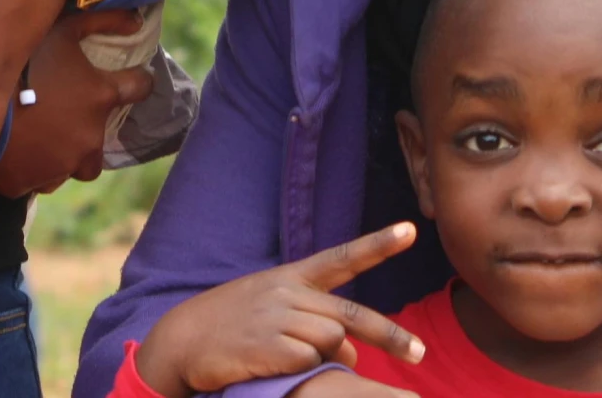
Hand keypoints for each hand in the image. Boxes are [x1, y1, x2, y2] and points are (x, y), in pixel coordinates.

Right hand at [0, 7, 152, 197]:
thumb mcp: (63, 28)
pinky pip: (37, 180)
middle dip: (90, 133)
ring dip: (62, 154)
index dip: (136, 81)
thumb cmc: (22, 58)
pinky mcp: (29, 182)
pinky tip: (16, 151)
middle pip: (101, 144)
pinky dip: (31, 170)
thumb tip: (137, 21)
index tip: (129, 79)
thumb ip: (104, 20)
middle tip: (66, 116)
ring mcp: (60, 165)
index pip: (139, 87)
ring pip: (72, 167)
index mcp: (100, 97)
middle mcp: (89, 137)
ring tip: (39, 135)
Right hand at [134, 224, 424, 397]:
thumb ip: (314, 323)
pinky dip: (304, 370)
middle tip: (419, 354)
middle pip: (351, 316)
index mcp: (291, 277)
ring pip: (332, 341)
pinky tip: (277, 368)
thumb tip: (352, 350)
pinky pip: (307, 362)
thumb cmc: (231, 326)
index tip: (410, 230)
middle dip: (391, 336)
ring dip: (329, 358)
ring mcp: (277, 318)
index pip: (342, 257)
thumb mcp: (271, 309)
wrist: (182, 341)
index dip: (378, 244)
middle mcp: (287, 293)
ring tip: (295, 361)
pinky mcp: (267, 346)